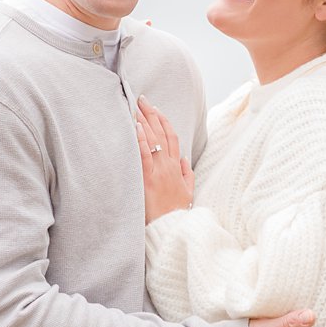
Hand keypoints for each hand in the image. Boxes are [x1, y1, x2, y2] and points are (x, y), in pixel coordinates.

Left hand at [136, 95, 193, 222]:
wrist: (173, 227)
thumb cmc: (177, 212)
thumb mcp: (188, 191)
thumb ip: (187, 173)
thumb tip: (184, 159)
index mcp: (177, 166)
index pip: (172, 137)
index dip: (164, 121)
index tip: (156, 109)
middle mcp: (169, 165)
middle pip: (161, 133)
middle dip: (152, 114)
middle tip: (142, 99)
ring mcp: (159, 170)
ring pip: (153, 140)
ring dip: (145, 121)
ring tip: (137, 107)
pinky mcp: (149, 178)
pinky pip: (145, 155)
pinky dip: (142, 140)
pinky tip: (137, 127)